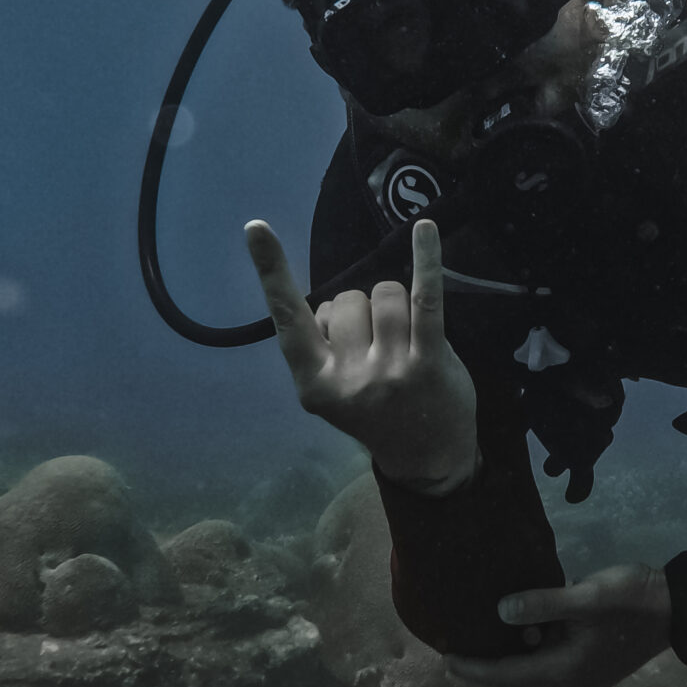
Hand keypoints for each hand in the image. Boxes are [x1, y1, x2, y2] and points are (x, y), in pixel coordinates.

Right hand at [246, 215, 479, 492]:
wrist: (428, 460)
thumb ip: (322, 348)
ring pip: (385, 295)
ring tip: (404, 339)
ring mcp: (390, 371)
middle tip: (378, 346)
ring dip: (395, 305)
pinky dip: (426, 259)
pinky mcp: (430, 362)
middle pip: (347, 299)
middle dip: (362, 310)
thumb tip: (332, 304)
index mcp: (314, 383)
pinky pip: (426, 297)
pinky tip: (424, 229)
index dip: (271, 270)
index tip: (256, 227)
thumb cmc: (377, 414)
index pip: (288, 317)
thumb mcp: (333, 392)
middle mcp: (348, 378)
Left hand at [445, 563, 671, 686]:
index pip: (509, 677)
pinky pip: (548, 675)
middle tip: (452, 667)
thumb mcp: (588, 596)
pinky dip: (525, 668)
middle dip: (483, 682)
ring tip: (478, 660)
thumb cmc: (633, 599)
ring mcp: (585, 677)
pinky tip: (519, 647)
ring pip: (533, 686)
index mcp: (566, 669)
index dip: (476, 672)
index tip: (447, 661)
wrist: (680, 608)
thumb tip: (500, 612)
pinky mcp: (594, 666)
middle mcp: (572, 682)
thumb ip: (543, 604)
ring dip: (504, 678)